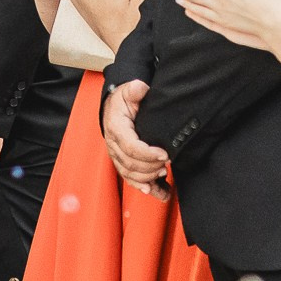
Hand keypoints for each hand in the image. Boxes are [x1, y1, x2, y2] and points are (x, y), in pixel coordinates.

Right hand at [102, 79, 170, 195]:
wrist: (113, 108)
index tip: (165, 154)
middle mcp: (113, 144)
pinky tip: (155, 192)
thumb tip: (140, 88)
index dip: (147, 153)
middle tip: (167, 163)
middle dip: (150, 167)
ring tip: (163, 174)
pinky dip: (142, 186)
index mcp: (116, 128)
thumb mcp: (128, 91)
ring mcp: (116, 155)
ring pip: (129, 173)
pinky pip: (129, 178)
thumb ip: (134, 90)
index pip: (130, 146)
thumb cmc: (123, 101)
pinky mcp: (122, 161)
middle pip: (130, 163)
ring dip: (147, 178)